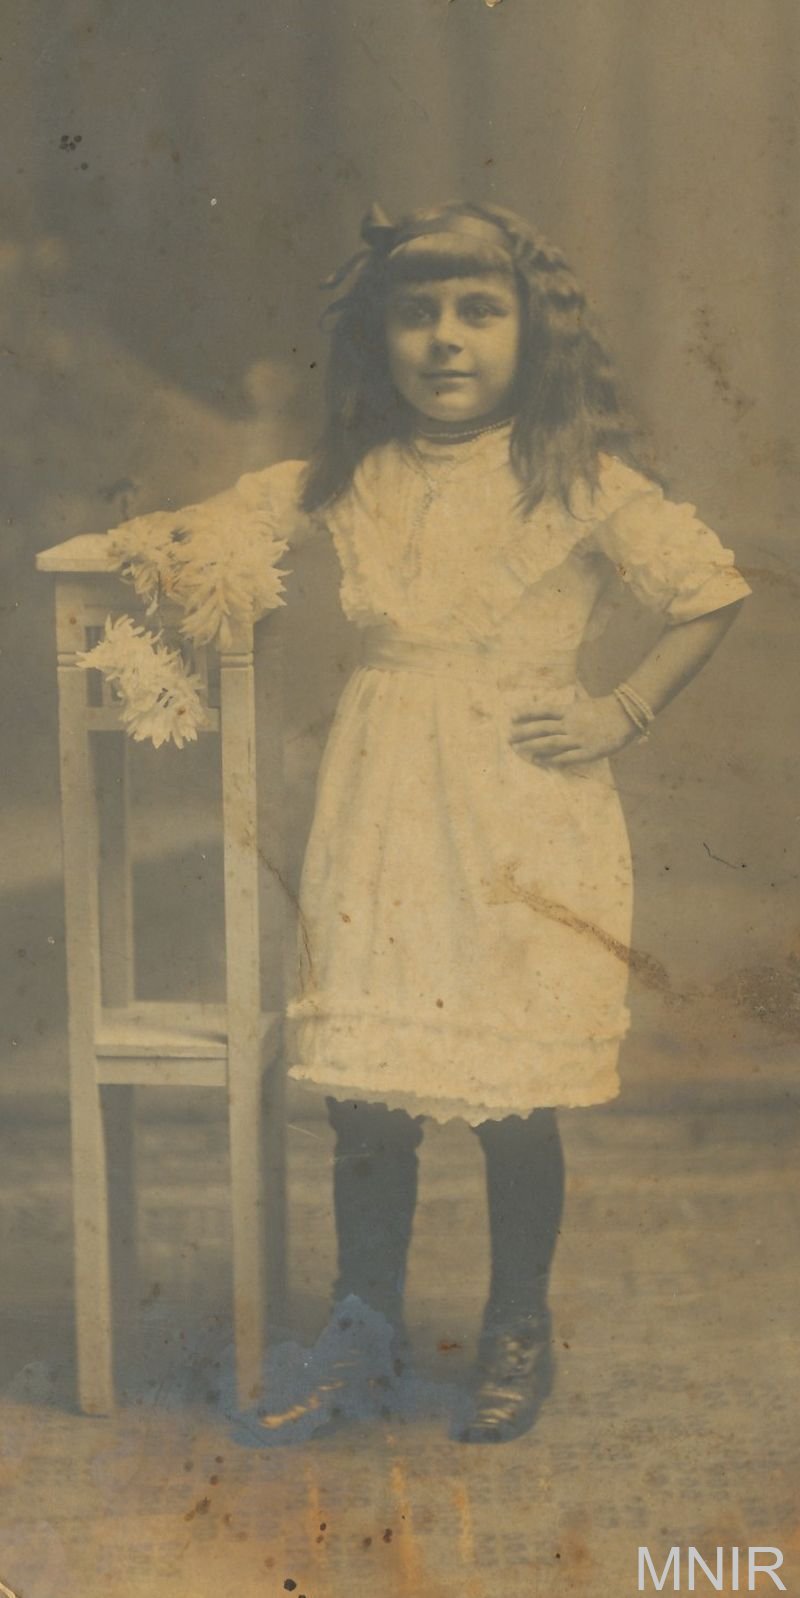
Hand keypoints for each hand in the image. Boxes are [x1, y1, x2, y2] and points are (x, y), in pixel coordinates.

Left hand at [508, 694, 638, 766]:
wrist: (627, 716)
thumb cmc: (606, 708)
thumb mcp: (586, 702)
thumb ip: (573, 703)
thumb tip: (566, 695)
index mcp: (570, 710)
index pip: (543, 711)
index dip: (527, 714)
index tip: (512, 717)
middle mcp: (571, 724)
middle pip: (542, 728)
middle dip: (524, 733)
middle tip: (509, 738)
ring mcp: (578, 738)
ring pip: (550, 743)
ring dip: (533, 746)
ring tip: (519, 750)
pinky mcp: (587, 751)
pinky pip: (566, 757)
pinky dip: (552, 759)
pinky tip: (539, 761)